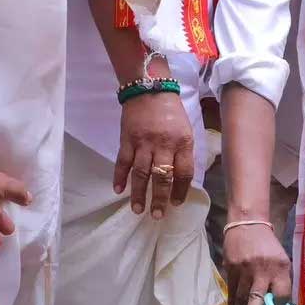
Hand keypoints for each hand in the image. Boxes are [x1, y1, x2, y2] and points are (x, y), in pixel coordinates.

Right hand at [115, 93, 193, 218]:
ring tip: (138, 210)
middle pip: (161, 177)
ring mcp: (143, 142)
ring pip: (141, 173)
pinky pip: (122, 161)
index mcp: (182, 143)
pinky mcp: (126, 139)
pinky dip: (119, 176)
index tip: (176, 203)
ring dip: (138, 193)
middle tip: (157, 215)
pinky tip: (118, 190)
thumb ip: (184, 153)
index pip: (184, 173)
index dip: (180, 190)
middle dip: (159, 198)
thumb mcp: (186, 131)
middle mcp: (163, 145)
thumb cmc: (171, 113)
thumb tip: (181, 179)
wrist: (149, 89)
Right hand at [222, 220, 291, 304]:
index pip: (281, 292)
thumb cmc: (268, 247)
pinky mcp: (230, 268)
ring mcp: (243, 269)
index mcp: (279, 267)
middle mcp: (261, 270)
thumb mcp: (282, 260)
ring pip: (241, 297)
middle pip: (257, 296)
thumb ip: (281, 281)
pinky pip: (231, 291)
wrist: (247, 224)